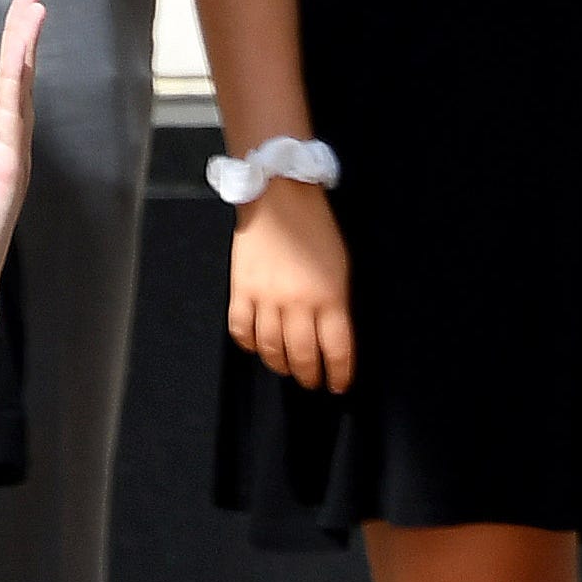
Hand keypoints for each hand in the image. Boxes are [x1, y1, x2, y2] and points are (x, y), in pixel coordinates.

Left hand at [0, 0, 43, 300]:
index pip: (1, 93)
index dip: (11, 56)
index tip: (21, 19)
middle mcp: (4, 150)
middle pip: (16, 84)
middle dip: (24, 41)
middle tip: (32, 1)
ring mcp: (9, 159)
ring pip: (18, 94)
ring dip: (25, 53)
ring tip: (32, 14)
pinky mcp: (7, 172)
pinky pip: (12, 120)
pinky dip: (16, 87)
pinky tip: (19, 58)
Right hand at [227, 175, 353, 393]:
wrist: (278, 197)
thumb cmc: (315, 228)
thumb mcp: (341, 267)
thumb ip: (337, 303)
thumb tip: (333, 336)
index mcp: (329, 296)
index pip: (337, 350)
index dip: (339, 374)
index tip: (338, 385)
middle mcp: (296, 303)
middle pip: (302, 357)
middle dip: (310, 376)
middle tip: (313, 381)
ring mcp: (265, 299)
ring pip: (270, 350)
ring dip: (280, 365)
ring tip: (287, 367)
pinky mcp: (240, 291)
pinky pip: (241, 331)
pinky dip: (249, 344)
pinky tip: (258, 346)